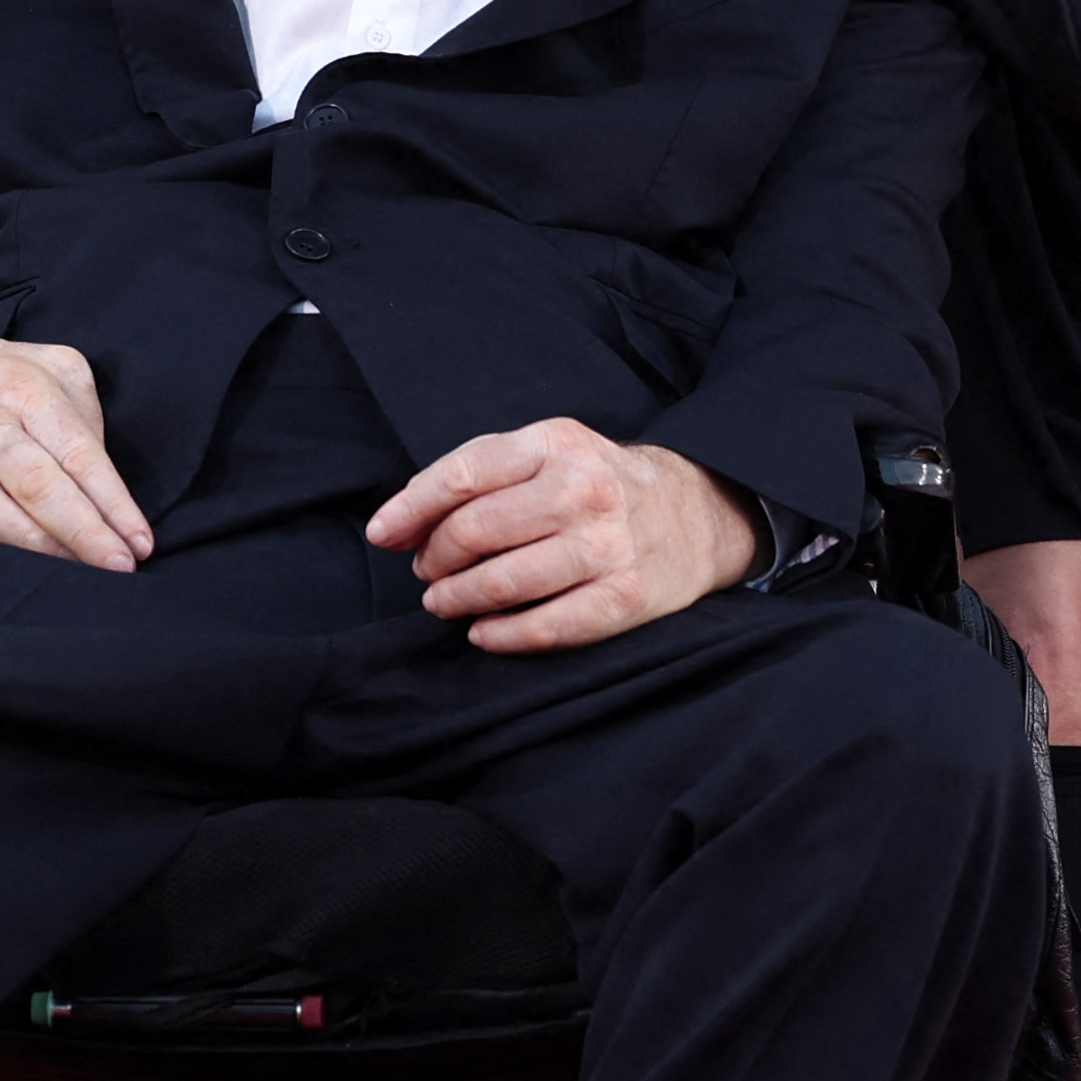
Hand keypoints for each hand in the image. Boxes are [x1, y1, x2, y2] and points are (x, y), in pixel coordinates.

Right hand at [0, 310, 152, 570]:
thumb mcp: (47, 367)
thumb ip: (84, 416)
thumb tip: (105, 486)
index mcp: (21, 387)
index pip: (76, 451)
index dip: (112, 501)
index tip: (139, 541)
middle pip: (35, 482)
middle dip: (83, 531)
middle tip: (118, 566)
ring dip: (36, 548)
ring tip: (75, 576)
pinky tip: (15, 574)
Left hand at [366, 420, 757, 650]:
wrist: (697, 514)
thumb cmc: (599, 485)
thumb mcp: (546, 453)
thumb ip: (476, 478)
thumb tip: (397, 525)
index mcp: (555, 444)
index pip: (462, 475)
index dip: (410, 510)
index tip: (382, 536)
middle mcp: (584, 491)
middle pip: (475, 532)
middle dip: (435, 559)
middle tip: (427, 572)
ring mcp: (607, 546)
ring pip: (502, 583)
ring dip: (456, 599)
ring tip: (445, 600)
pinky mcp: (624, 598)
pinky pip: (545, 628)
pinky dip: (501, 636)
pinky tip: (483, 632)